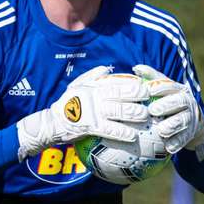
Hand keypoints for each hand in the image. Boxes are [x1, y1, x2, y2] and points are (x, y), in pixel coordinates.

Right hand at [17, 66, 148, 160]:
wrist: (52, 122)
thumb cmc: (67, 104)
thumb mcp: (77, 85)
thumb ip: (92, 76)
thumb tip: (107, 67)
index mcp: (94, 86)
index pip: (116, 82)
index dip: (132, 83)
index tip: (146, 84)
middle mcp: (95, 97)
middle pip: (120, 95)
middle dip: (137, 95)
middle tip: (151, 98)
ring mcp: (93, 111)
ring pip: (117, 111)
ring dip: (133, 113)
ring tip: (146, 116)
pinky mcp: (90, 126)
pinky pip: (109, 129)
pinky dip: (122, 132)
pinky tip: (133, 136)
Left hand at [132, 64, 203, 153]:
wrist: (192, 122)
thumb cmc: (169, 101)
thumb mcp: (163, 89)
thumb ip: (151, 78)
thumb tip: (136, 68)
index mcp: (179, 90)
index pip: (171, 86)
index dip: (161, 87)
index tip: (149, 89)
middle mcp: (187, 102)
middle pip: (179, 102)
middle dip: (167, 105)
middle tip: (153, 110)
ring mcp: (190, 118)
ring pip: (183, 121)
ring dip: (172, 125)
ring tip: (162, 130)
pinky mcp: (190, 134)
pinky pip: (184, 139)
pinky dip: (177, 143)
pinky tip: (168, 147)